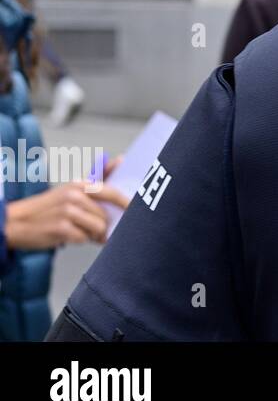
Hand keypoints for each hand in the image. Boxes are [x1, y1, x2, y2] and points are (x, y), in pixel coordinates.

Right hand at [4, 179, 132, 249]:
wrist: (16, 222)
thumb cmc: (49, 208)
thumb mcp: (72, 189)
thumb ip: (99, 177)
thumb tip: (121, 160)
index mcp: (80, 184)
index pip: (113, 193)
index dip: (127, 205)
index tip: (137, 212)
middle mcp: (75, 195)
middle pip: (106, 215)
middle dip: (104, 226)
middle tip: (97, 230)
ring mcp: (68, 211)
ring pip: (98, 228)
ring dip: (91, 234)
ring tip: (79, 231)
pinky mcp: (62, 228)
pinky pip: (84, 239)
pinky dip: (79, 240)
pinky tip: (68, 236)